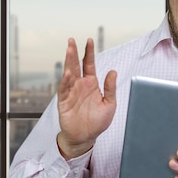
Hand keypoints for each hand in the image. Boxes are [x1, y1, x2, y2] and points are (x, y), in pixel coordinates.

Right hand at [56, 38, 116, 159]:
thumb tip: (113, 71)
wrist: (85, 137)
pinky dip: (65, 80)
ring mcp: (71, 92)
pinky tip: (68, 73)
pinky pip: (64, 89)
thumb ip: (110, 88)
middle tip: (72, 40)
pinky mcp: (64, 101)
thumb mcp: (109, 104)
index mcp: (91, 84)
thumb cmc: (97, 121)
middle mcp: (80, 85)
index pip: (89, 64)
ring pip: (68, 73)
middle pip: (76, 65)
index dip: (89, 52)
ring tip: (69, 49)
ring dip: (68, 61)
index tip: (89, 40)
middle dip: (74, 52)